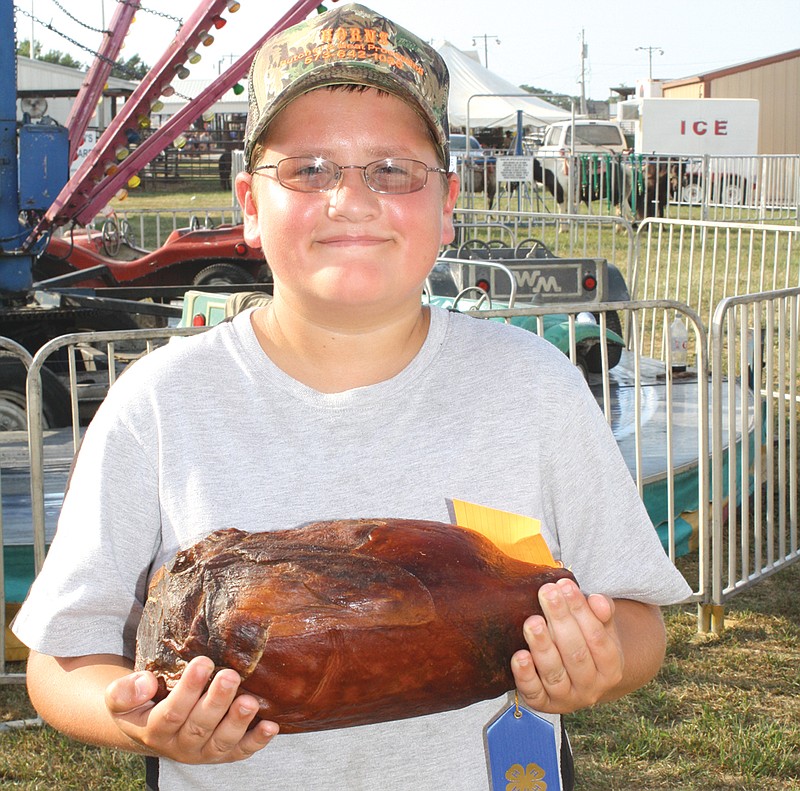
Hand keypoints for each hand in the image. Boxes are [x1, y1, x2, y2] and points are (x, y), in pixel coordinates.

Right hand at [104, 656, 277, 763]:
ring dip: (238, 722)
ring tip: (250, 701)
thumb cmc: (140, 704)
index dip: (187, 690)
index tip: (203, 662)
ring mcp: (204, 751)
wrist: (150, 727)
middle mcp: (180, 745)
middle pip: (199, 726)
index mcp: (154, 730)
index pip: (171, 713)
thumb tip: (145, 681)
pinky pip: (240, 751)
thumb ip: (125, 691)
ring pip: (222, 741)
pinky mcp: (224, 753)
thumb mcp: (120, 698)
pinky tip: (271, 726)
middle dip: (217, 701)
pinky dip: (257, 741)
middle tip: (230, 676)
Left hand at [510, 577, 623, 713]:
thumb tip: (597, 600)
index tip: (565, 586)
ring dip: (543, 646)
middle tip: (546, 593)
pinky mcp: (543, 705)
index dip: (581, 611)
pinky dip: (525, 675)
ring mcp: (567, 699)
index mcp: (612, 668)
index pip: (597, 637)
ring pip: (555, 674)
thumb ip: (602, 612)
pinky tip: (519, 655)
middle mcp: (592, 688)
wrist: (579, 678)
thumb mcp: (602, 627)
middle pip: (576, 654)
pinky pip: (534, 693)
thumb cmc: (587, 642)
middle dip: (560, 620)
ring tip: (532, 622)